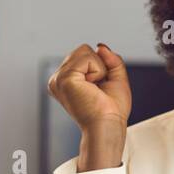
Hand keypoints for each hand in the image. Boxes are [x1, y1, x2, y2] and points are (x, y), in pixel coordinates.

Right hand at [47, 43, 131, 169]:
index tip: (98, 88)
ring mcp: (58, 78)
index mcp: (66, 80)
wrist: (108, 126)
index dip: (100, 67)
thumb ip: (110, 59)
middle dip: (99, 66)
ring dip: (99, 69)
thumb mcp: (116, 78)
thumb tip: (101, 47)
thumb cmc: (111, 111)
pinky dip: (98, 71)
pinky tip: (92, 87)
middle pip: (83, 49)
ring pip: (86, 51)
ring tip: (94, 89)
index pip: (84, 54)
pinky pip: (88, 57)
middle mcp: (58, 79)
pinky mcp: (64, 78)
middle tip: (98, 89)